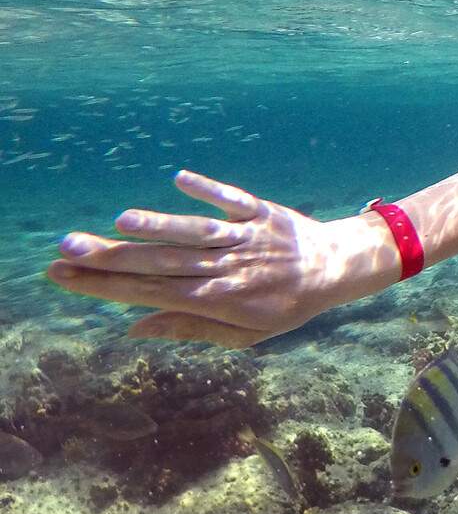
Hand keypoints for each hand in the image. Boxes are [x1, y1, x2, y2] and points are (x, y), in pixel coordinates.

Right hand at [46, 170, 396, 346]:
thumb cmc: (285, 306)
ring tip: (117, 223)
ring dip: (156, 226)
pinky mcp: (262, 211)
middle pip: (162, 264)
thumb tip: (132, 328)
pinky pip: (232, 199)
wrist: (337, 269)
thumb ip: (187, 328)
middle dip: (111, 258)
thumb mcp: (241, 334)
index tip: (63, 275)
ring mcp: (245, 238)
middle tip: (64, 249)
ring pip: (194, 232)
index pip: (150, 294)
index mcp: (217, 301)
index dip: (105, 286)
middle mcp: (228, 268)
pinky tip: (178, 178)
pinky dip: (208, 189)